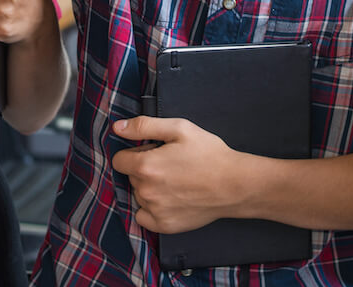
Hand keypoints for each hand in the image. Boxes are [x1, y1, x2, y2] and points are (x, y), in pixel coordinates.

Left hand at [111, 115, 236, 232]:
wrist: (234, 184)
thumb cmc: (209, 154)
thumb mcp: (179, 128)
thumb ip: (144, 126)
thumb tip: (117, 127)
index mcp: (146, 166)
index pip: (119, 160)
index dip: (135, 153)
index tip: (153, 152)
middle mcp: (146, 191)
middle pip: (131, 177)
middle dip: (145, 169)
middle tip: (171, 164)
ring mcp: (154, 211)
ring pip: (139, 195)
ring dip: (150, 188)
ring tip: (175, 181)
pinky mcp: (164, 226)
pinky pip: (144, 217)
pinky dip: (152, 209)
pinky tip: (171, 199)